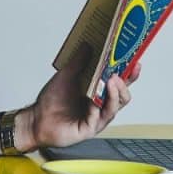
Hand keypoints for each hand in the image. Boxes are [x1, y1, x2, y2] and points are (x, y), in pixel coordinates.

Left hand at [12, 46, 140, 152]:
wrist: (37, 119)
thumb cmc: (52, 101)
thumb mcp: (66, 76)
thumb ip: (78, 62)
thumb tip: (88, 45)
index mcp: (98, 93)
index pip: (119, 83)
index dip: (129, 74)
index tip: (135, 62)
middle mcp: (101, 106)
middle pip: (122, 95)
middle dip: (124, 83)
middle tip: (119, 72)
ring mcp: (97, 118)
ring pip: (115, 107)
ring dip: (115, 93)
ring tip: (112, 81)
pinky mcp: (90, 128)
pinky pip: (99, 118)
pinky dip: (98, 107)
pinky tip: (95, 100)